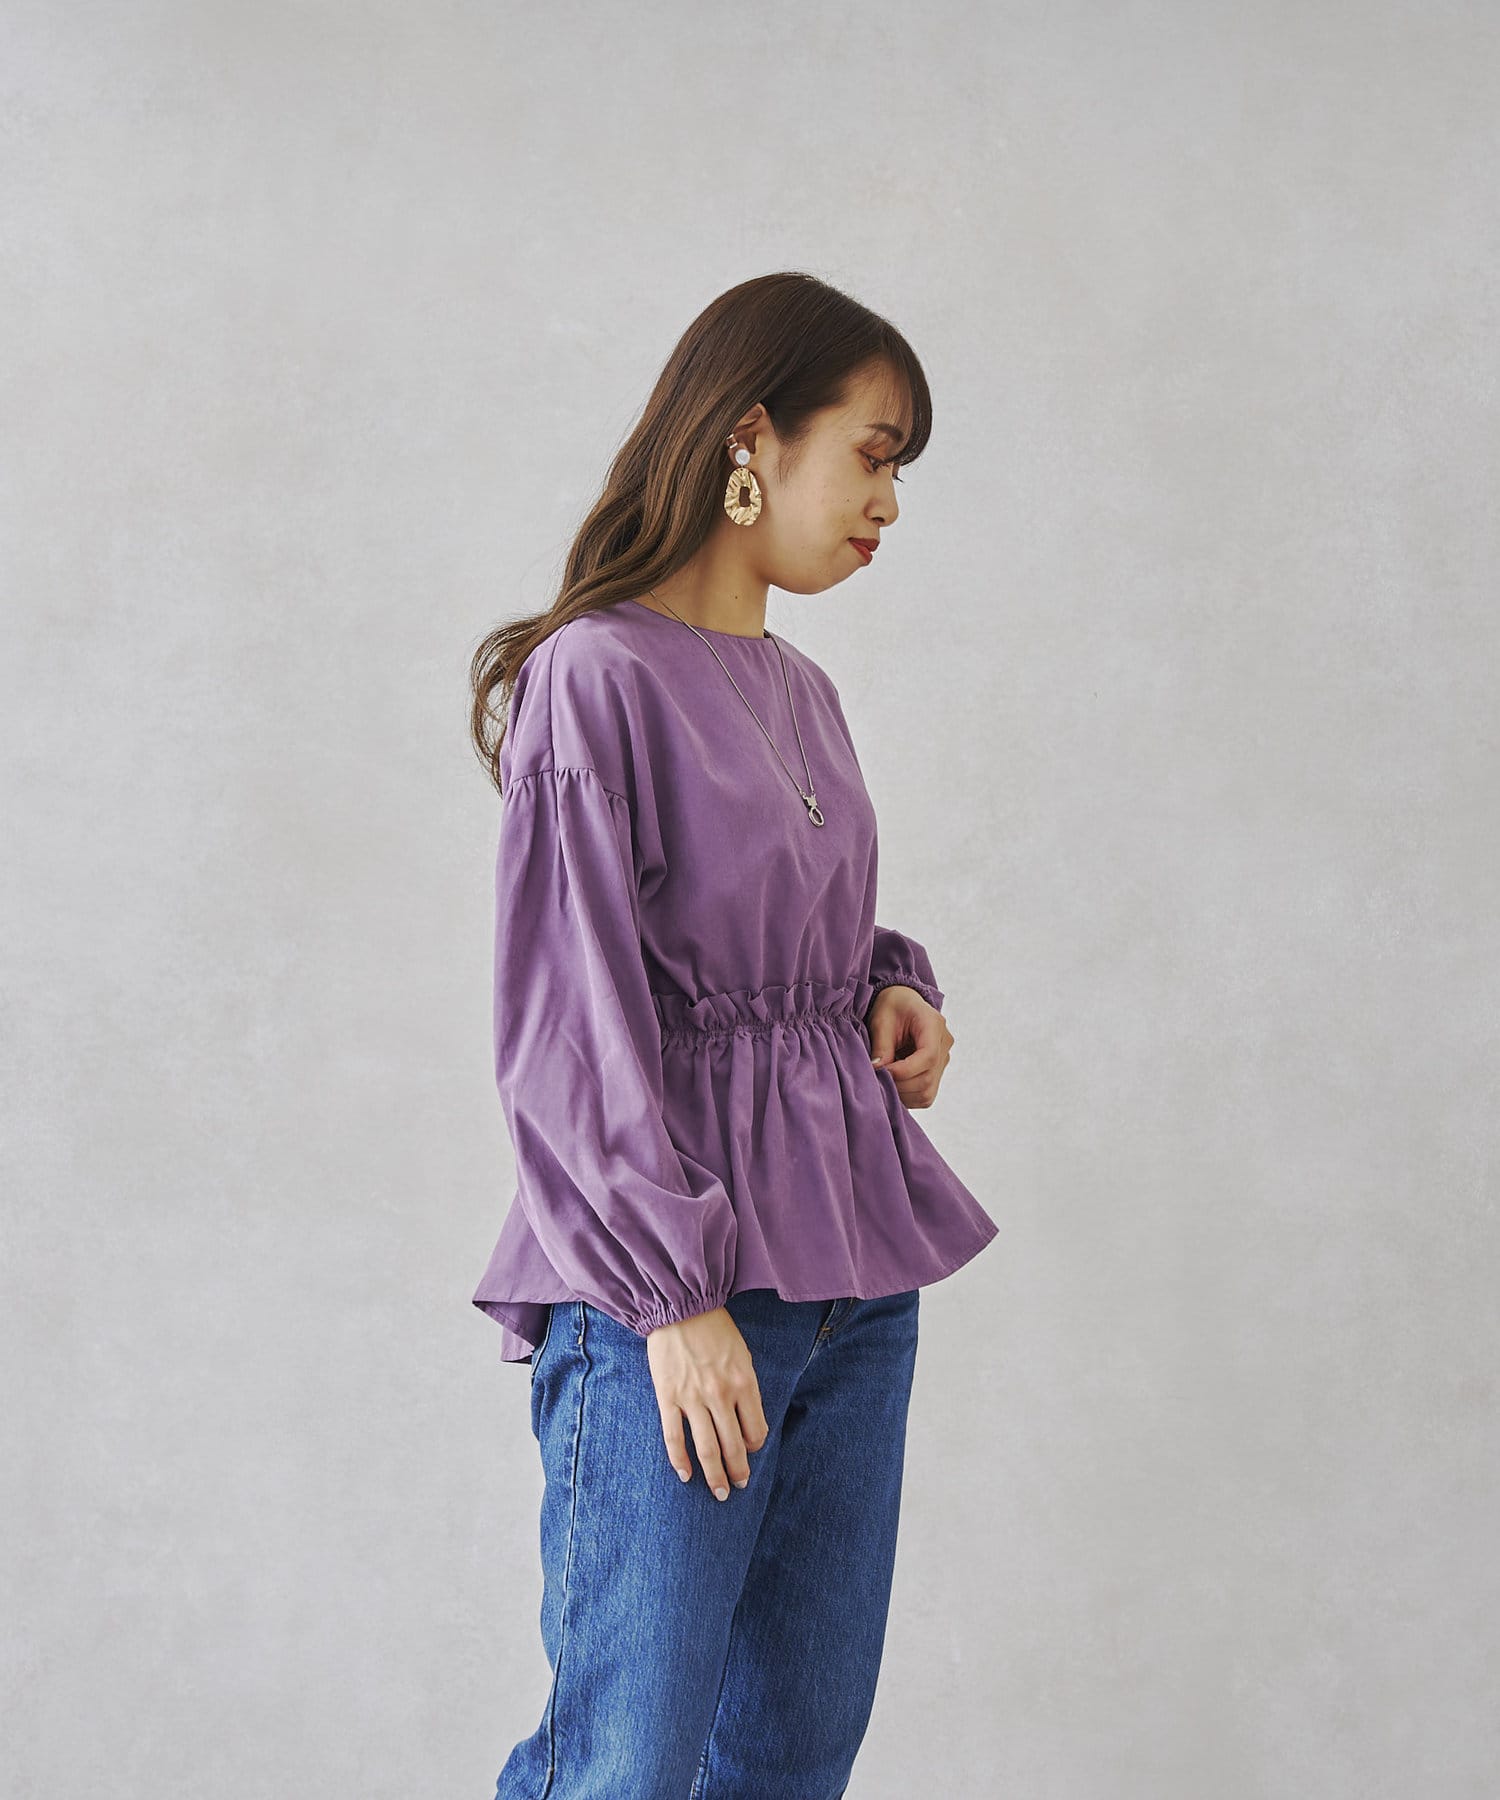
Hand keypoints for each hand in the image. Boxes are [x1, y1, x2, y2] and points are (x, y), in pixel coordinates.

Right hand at [646, 1306, 768, 1500]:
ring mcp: (692, 1398)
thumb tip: (747, 1421)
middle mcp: (720, 1395)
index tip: (750, 1451)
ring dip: (714, 1475)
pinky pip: (674, 1437)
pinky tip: (686, 1476)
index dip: (754, 1446)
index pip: (756, 1430)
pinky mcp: (668, 1397)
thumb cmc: (714, 1329)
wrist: (680, 1306)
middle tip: (738, 1486)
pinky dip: (680, 1461)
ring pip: (706, 1448)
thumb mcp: (742, 1355)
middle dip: (738, 1471)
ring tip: (719, 1493)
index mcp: (743, 1383)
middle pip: (733, 1446)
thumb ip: (745, 1387)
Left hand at [866, 985, 953, 1108]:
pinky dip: (907, 1096)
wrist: (903, 1003)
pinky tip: (893, 1084)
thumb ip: (881, 1046)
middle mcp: (944, 1044)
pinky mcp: (937, 1072)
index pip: (928, 1057)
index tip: (881, 1071)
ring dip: (902, 1093)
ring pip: (927, 1093)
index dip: (904, 1071)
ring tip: (883, 1081)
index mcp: (933, 1024)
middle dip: (898, 1084)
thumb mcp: (882, 1020)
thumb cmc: (892, 1006)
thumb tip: (877, 1071)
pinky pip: (925, 1095)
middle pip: (927, 1079)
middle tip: (876, 1078)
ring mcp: (943, 1060)